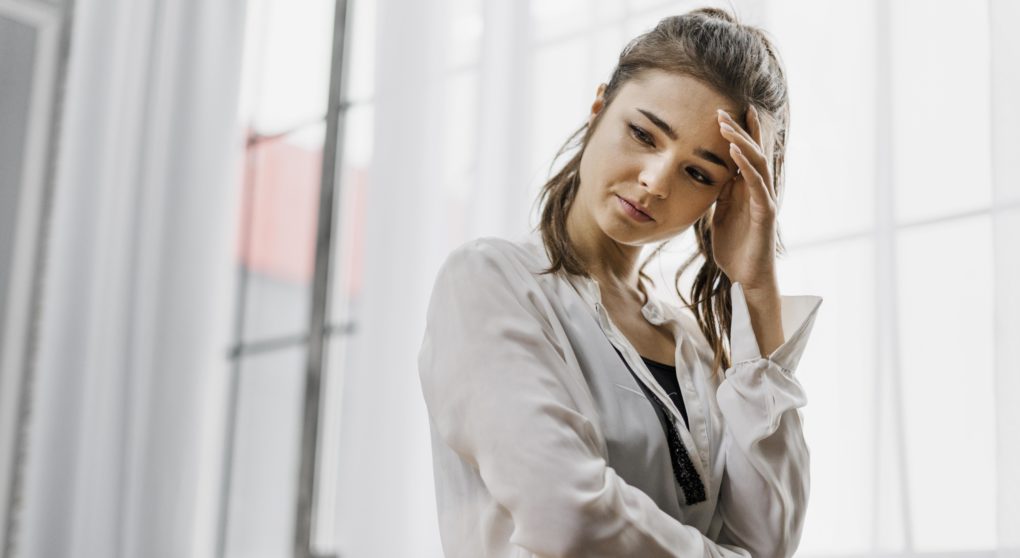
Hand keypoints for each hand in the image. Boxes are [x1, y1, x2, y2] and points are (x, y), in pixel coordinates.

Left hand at [711, 105, 778, 292]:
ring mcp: (764, 199)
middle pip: (752, 151)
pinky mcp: (766, 212)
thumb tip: (710, 176)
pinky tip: (736, 152)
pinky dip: (746, 166)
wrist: (746, 277)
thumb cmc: (734, 248)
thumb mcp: (720, 215)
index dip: (738, 133)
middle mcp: (759, 189)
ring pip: (756, 162)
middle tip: (721, 111)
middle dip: (738, 130)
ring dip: (741, 141)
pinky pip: (757, 184)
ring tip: (726, 125)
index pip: (745, 154)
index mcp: (747, 189)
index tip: (723, 113)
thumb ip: (719, 195)